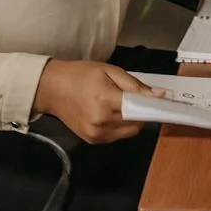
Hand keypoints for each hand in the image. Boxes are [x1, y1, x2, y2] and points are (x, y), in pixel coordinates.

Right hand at [33, 60, 165, 143]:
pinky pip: (117, 136)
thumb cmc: (80, 75)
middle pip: (137, 123)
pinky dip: (118, 126)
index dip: (151, 106)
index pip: (139, 109)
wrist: (51, 88)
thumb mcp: (109, 70)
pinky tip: (107, 113)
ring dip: (129, 120)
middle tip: (129, 98)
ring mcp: (96, 134)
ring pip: (129, 132)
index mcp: (105, 100)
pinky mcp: (92, 140)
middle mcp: (101, 121)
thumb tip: (158, 95)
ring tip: (114, 104)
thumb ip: (134, 85)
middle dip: (139, 111)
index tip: (159, 101)